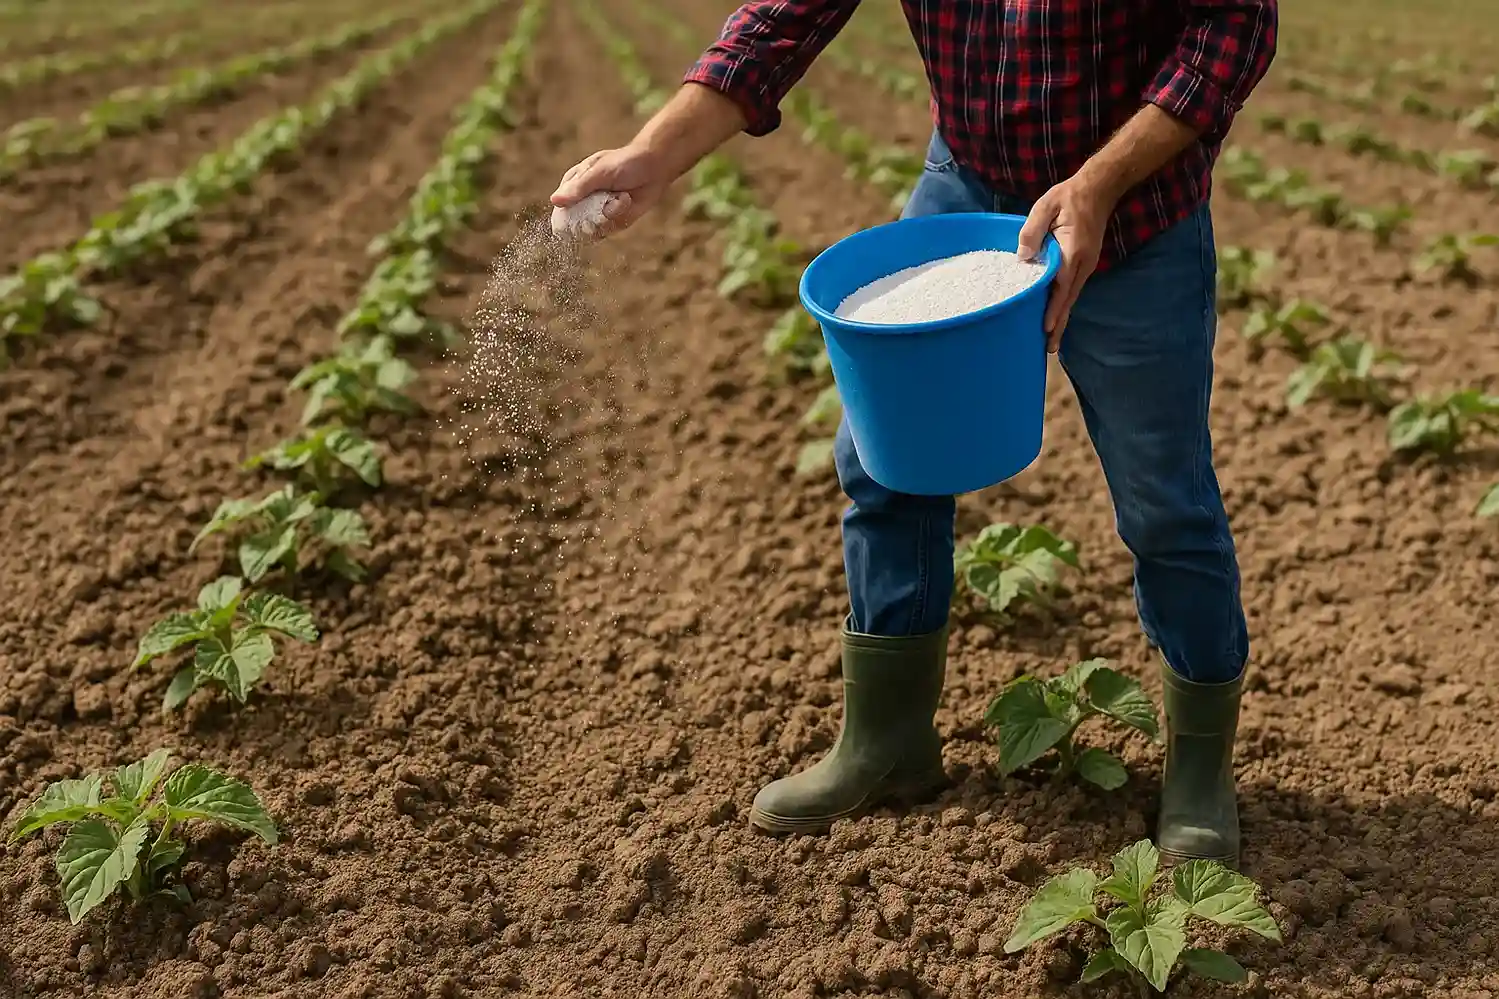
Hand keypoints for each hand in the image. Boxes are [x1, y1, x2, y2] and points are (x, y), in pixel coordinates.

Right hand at [549, 143, 669, 238]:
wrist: (654, 168)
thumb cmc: (624, 163)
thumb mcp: (599, 172)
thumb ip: (579, 188)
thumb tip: (555, 201)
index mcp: (574, 185)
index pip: (560, 207)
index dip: (565, 217)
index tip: (578, 213)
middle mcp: (583, 201)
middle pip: (574, 224)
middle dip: (590, 218)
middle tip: (603, 205)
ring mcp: (597, 213)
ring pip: (592, 229)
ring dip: (609, 214)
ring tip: (620, 196)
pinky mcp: (613, 222)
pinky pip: (608, 230)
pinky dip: (619, 217)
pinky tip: (626, 200)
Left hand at [1016, 176, 1116, 351]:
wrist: (1099, 189)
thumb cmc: (1069, 196)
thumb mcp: (1045, 206)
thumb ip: (1032, 231)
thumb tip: (1023, 257)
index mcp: (1073, 250)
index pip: (1061, 285)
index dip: (1054, 308)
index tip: (1046, 327)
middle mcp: (1083, 263)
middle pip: (1068, 299)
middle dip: (1059, 324)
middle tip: (1049, 348)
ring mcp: (1086, 265)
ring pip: (1071, 297)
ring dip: (1061, 318)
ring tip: (1051, 340)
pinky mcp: (1083, 264)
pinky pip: (1072, 289)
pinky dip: (1063, 305)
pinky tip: (1054, 316)